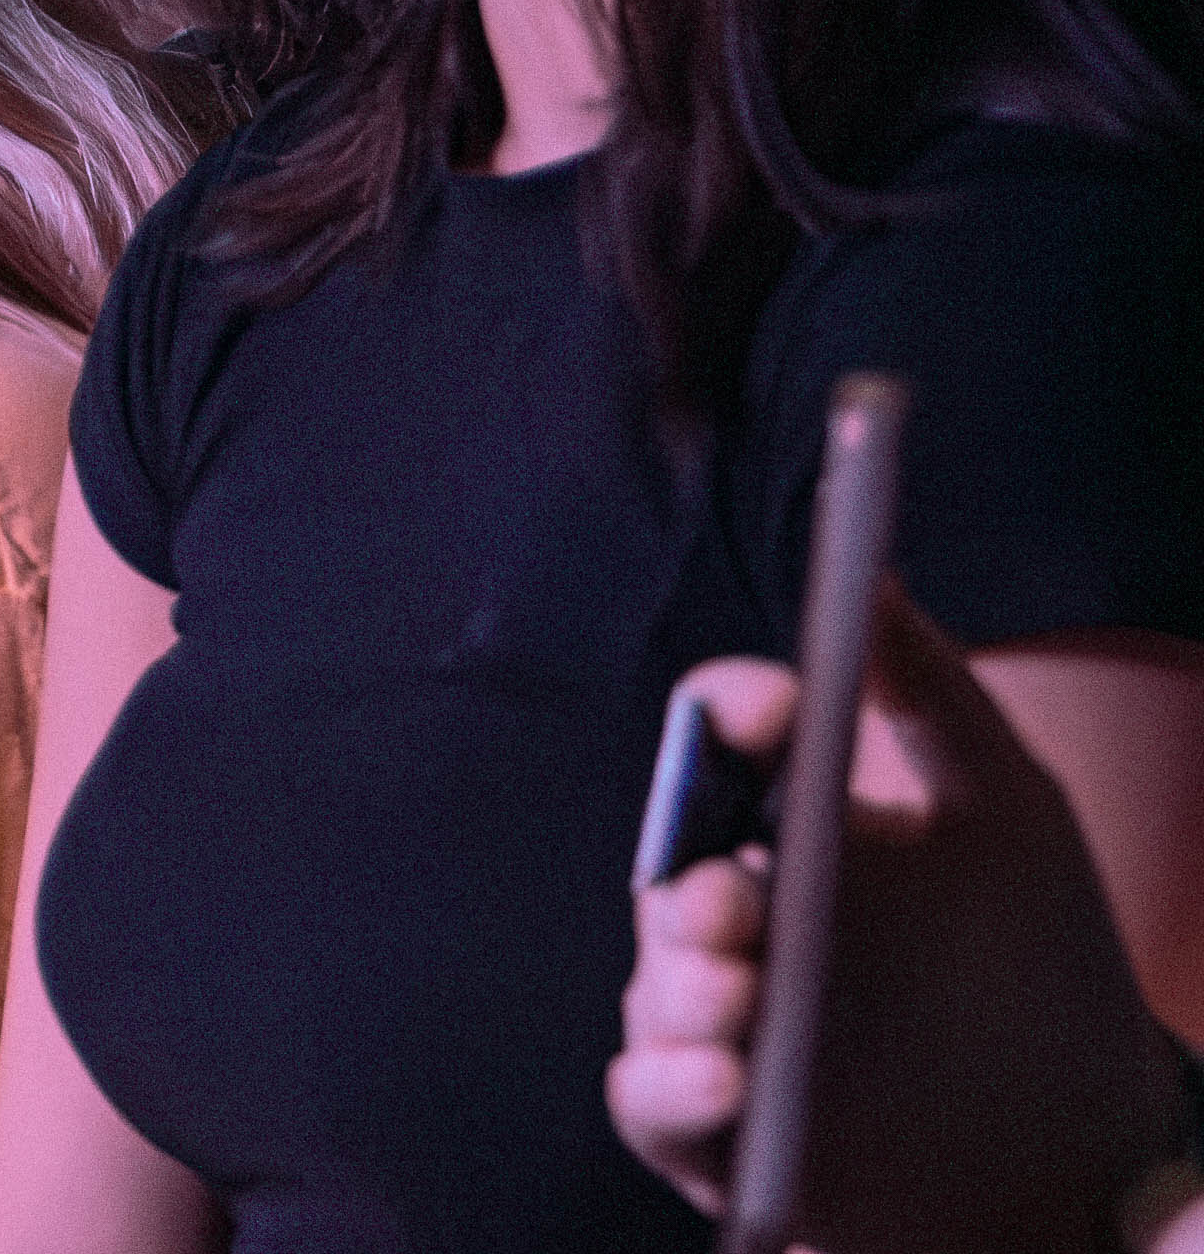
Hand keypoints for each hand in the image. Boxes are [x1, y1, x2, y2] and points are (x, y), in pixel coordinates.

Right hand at [610, 584, 1187, 1253]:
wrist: (1085, 1160)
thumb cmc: (1039, 976)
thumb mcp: (1015, 820)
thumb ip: (937, 699)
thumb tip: (871, 579)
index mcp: (791, 829)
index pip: (724, 748)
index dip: (733, 716)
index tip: (773, 706)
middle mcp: (742, 920)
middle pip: (671, 869)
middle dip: (688, 875)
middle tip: (736, 893)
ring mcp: (724, 1027)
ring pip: (658, 988)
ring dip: (686, 986)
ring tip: (742, 993)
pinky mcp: (715, 1133)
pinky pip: (655, 1102)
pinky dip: (673, 1087)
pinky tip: (727, 1081)